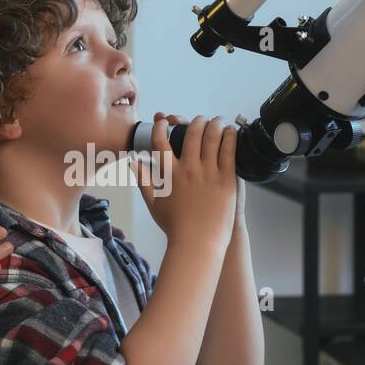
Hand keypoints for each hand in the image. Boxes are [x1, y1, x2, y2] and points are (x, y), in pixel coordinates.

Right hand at [136, 112, 236, 250]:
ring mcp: (208, 173)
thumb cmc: (176, 227)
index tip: (164, 121)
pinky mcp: (226, 179)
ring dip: (214, 123)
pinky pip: (229, 150)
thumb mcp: (153, 203)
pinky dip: (229, 137)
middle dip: (195, 120)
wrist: (198, 244)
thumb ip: (142, 180)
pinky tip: (230, 132)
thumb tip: (133, 162)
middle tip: (199, 120)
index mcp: (169, 174)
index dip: (161, 126)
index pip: (160, 141)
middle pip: (191, 133)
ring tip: (216, 120)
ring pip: (212, 137)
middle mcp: (188, 169)